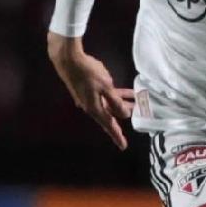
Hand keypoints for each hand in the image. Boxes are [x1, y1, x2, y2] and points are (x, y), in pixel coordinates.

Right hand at [46, 31, 134, 150]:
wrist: (69, 60)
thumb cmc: (88, 73)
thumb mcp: (106, 86)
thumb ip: (116, 102)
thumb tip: (124, 115)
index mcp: (95, 108)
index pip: (109, 125)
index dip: (117, 136)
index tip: (123, 146)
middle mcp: (92, 106)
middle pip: (110, 115)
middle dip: (123, 115)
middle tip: (136, 117)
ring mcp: (89, 98)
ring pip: (109, 104)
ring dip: (122, 103)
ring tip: (136, 102)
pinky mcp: (89, 90)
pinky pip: (106, 96)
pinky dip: (116, 95)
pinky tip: (126, 92)